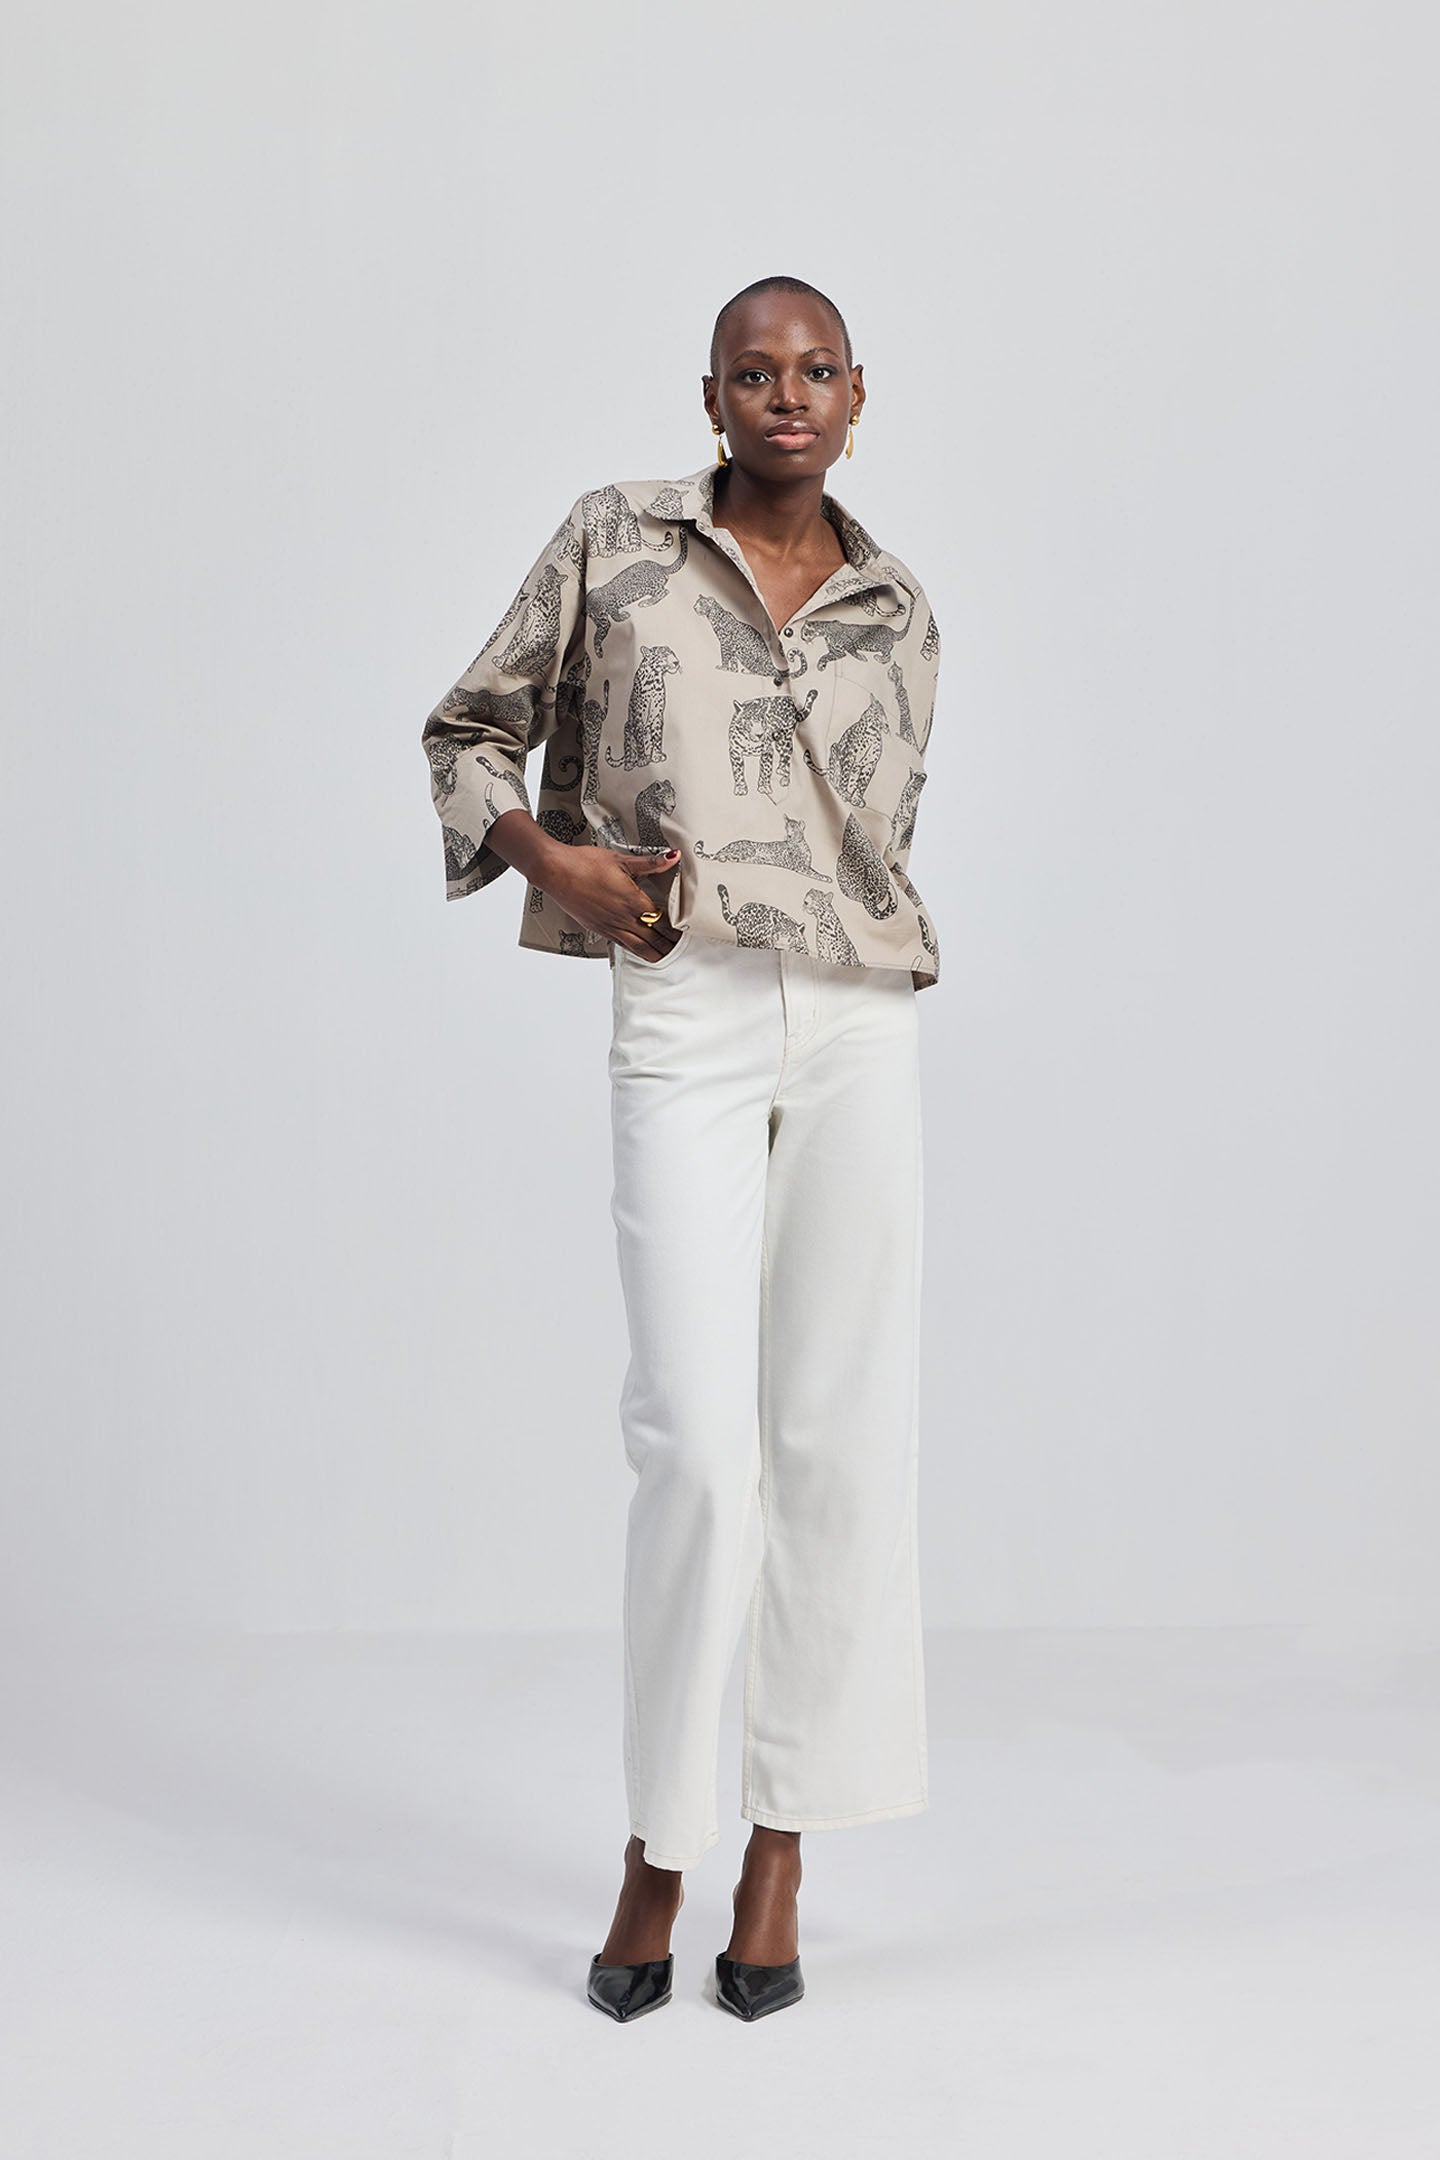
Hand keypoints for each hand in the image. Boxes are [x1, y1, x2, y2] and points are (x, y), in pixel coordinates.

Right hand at [545, 846, 684, 961]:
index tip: (685, 933)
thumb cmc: (584, 863)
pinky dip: (634, 949)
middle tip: (680, 949)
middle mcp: (623, 917)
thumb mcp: (621, 859)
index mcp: (633, 901)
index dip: (675, 931)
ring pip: (638, 947)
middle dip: (668, 946)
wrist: (555, 871)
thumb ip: (650, 862)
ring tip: (665, 956)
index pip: (662, 922)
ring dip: (653, 953)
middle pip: (653, 939)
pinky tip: (638, 950)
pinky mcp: (598, 928)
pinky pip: (621, 944)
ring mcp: (609, 925)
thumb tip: (673, 856)